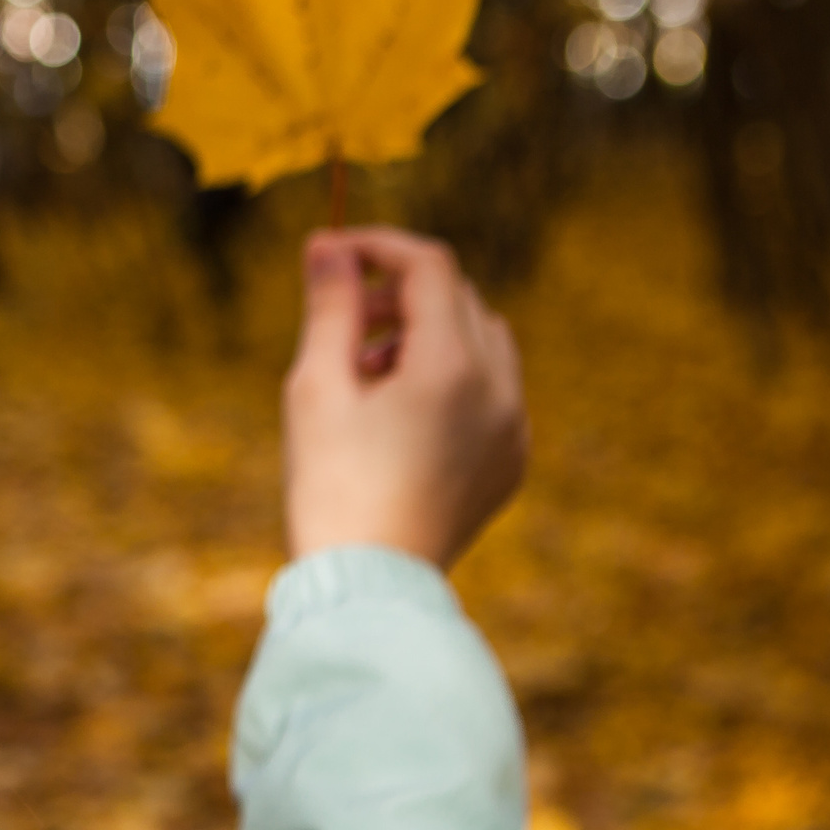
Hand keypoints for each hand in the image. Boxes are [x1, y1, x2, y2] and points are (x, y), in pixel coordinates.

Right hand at [282, 227, 527, 567]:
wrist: (368, 587)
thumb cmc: (331, 484)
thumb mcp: (316, 384)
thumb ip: (330, 303)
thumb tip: (329, 242)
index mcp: (453, 365)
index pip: (430, 267)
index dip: (380, 247)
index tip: (336, 253)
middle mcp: (500, 390)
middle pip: (459, 299)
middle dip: (400, 295)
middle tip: (343, 325)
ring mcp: (513, 429)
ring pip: (483, 341)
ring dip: (428, 334)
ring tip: (368, 376)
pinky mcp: (511, 462)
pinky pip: (493, 391)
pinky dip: (452, 378)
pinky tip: (398, 416)